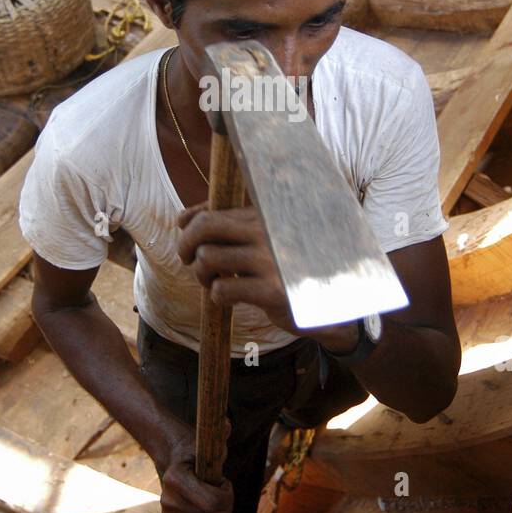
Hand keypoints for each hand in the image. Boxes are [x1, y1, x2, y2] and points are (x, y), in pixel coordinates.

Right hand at [154, 416, 233, 512]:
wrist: (174, 460)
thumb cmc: (196, 450)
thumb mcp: (208, 440)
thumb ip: (219, 433)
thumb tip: (226, 424)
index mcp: (175, 478)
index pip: (213, 504)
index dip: (227, 493)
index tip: (223, 480)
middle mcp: (167, 500)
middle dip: (227, 506)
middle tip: (223, 490)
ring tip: (214, 496)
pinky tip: (208, 508)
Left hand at [177, 203, 359, 349]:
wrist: (328, 302)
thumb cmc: (285, 268)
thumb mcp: (263, 238)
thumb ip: (229, 225)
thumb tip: (183, 218)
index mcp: (264, 215)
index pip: (212, 210)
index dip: (190, 222)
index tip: (183, 231)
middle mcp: (267, 231)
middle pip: (205, 227)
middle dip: (185, 244)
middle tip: (187, 259)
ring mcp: (270, 260)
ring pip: (208, 258)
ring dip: (201, 274)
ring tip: (212, 281)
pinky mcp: (272, 290)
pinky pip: (222, 289)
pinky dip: (217, 296)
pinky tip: (230, 298)